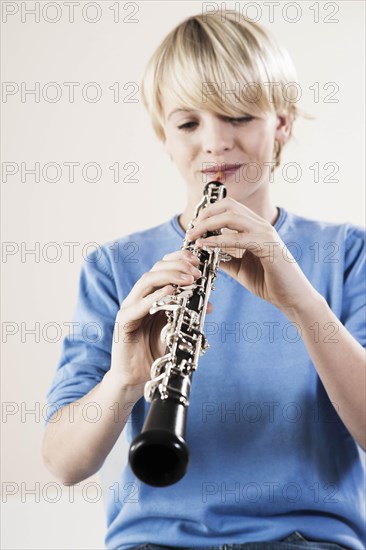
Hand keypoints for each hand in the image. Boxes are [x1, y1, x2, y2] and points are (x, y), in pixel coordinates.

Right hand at [109, 249, 211, 389]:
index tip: (198, 261)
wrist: (136, 378)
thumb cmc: (156, 352)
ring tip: (189, 279)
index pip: (162, 268)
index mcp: (150, 295)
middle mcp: (138, 297)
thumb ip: (189, 315)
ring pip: (146, 282)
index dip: (179, 260)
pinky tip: (171, 292)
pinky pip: (139, 306)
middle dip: (178, 265)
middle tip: (197, 271)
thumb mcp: (177, 329)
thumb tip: (209, 304)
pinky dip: (155, 297)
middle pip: (155, 269)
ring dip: (170, 277)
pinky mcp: (124, 322)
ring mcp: (129, 308)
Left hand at [186, 197, 319, 311]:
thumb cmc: (270, 282)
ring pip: (231, 216)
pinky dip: (218, 241)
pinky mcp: (268, 247)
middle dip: (205, 214)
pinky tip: (205, 246)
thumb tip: (205, 252)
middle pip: (228, 205)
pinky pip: (238, 238)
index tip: (193, 228)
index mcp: (255, 228)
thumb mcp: (240, 268)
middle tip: (190, 231)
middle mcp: (261, 226)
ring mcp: (265, 234)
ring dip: (207, 225)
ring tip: (193, 236)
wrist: (293, 298)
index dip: (208, 213)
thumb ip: (225, 257)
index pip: (229, 207)